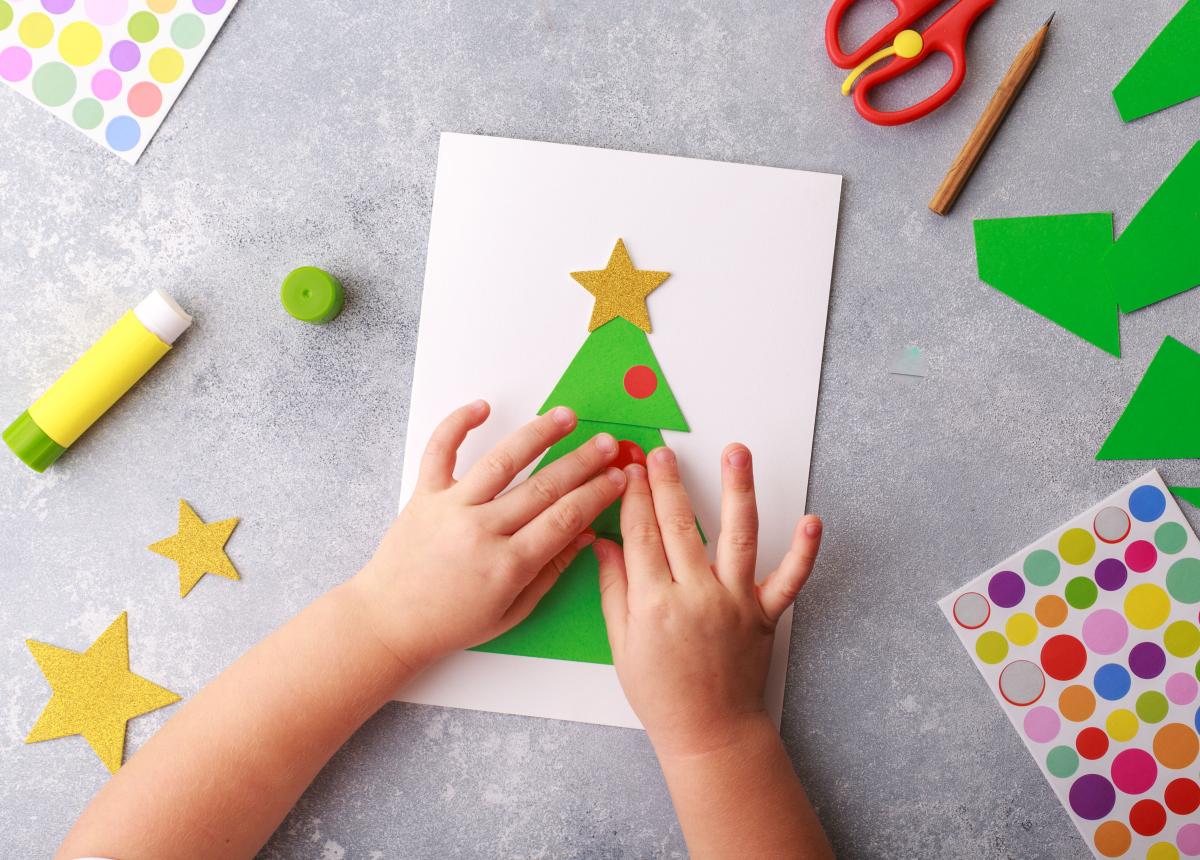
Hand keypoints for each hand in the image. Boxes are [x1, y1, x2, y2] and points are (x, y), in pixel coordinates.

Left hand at [350, 400, 625, 670]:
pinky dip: (457, 425)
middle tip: (608, 444)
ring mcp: (451, 509)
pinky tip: (481, 406)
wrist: (388, 622)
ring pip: (502, 462)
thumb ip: (550, 571)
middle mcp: (481, 531)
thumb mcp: (511, 611)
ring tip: (566, 416)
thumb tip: (585, 534)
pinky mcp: (424, 496)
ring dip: (538, 434)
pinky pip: (440, 451)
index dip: (596, 495)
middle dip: (582, 463)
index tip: (619, 477)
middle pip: (543, 487)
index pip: (564, 519)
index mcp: (507, 565)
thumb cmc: (451, 623)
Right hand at [596, 444, 821, 758]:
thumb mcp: (622, 644)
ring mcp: (735, 603)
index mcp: (654, 604)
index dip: (634, 498)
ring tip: (736, 453)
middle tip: (661, 451)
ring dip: (737, 490)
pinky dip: (804, 551)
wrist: (710, 733)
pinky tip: (812, 520)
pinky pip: (789, 580)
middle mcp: (696, 596)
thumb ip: (614, 589)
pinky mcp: (765, 615)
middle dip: (668, 483)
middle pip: (679, 526)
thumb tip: (603, 542)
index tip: (630, 469)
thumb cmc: (661, 694)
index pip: (640, 535)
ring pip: (737, 536)